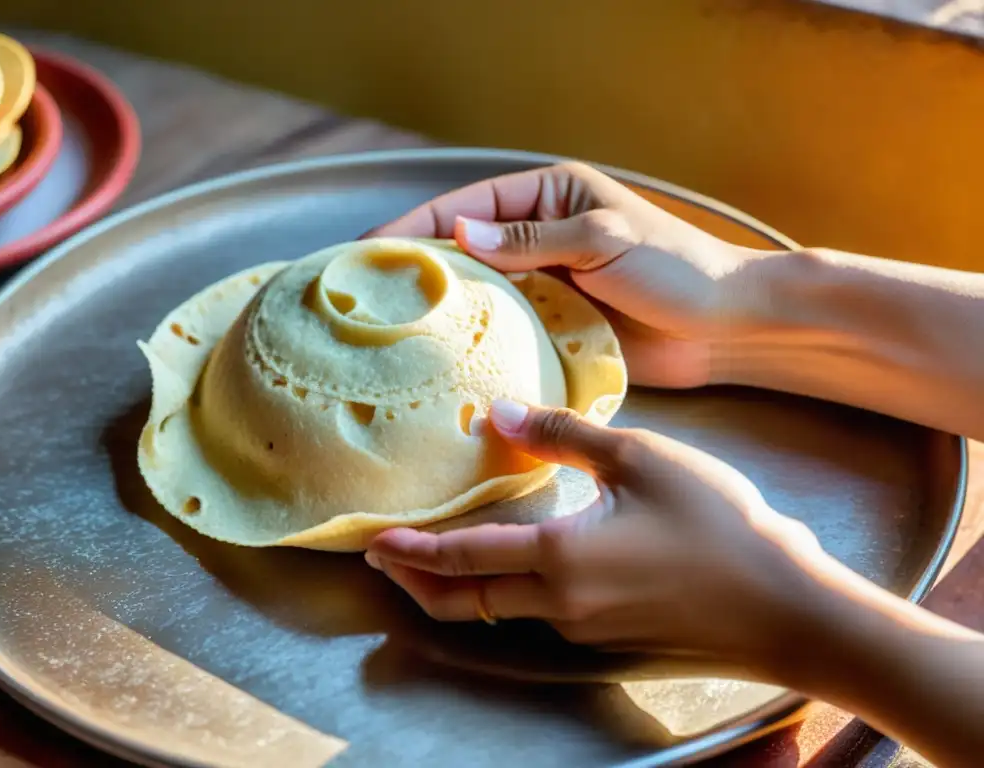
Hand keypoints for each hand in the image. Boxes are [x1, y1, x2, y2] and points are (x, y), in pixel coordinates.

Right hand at [366, 162, 764, 388]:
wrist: (724, 328)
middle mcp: (541, 239)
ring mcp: (546, 286)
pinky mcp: (555, 328)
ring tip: (390, 331)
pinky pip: (506, 332)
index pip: (471, 205)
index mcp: (552, 197)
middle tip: (365, 294)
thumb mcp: (601, 240)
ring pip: (481, 295)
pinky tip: (444, 359)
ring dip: (444, 310)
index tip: (371, 248)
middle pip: (467, 251)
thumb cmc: (674, 269)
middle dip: (421, 269)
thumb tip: (458, 233)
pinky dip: (477, 342)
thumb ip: (531, 240)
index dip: (419, 225)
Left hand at [366, 400, 833, 672]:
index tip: (372, 540)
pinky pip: (537, 611)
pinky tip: (514, 555)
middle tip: (382, 558)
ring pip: (497, 609)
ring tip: (434, 552)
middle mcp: (559, 603)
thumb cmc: (717, 525)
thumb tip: (501, 416)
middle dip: (415, 581)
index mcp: (558, 558)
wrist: (783, 604)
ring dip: (458, 585)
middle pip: (463, 600)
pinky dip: (505, 587)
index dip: (410, 549)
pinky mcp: (608, 631)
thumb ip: (563, 436)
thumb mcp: (639, 459)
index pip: (459, 557)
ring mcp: (583, 626)